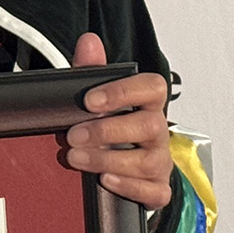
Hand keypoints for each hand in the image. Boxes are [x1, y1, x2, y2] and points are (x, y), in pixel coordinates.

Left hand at [64, 33, 173, 210]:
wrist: (124, 171)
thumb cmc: (112, 129)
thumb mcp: (98, 99)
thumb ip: (92, 71)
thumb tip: (88, 42)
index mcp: (147, 105)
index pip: (153, 88)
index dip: (123, 92)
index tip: (90, 100)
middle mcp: (158, 132)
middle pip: (149, 125)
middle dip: (107, 131)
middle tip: (73, 135)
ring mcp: (160, 162)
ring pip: (149, 160)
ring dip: (107, 159)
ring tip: (76, 157)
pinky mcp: (157, 189)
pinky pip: (153, 191)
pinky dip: (128, 186)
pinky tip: (105, 180)